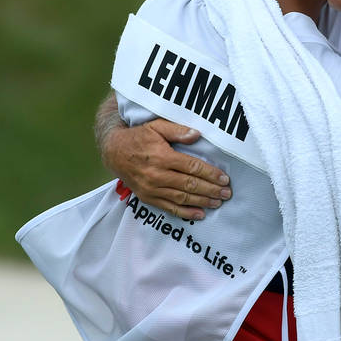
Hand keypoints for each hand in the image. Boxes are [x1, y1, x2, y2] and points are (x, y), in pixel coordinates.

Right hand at [102, 118, 231, 219]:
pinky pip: (168, 208)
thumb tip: (196, 135)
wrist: (113, 151)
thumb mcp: (156, 126)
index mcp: (162, 157)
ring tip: (218, 203)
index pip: (192, 167)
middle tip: (227, 194)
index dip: (211, 174)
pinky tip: (199, 214)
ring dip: (202, 202)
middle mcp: (157, 175)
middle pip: (190, 185)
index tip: (225, 179)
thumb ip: (177, 130)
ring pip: (182, 198)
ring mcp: (151, 188)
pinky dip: (185, 213)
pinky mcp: (147, 197)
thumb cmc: (138, 137)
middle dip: (211, 190)